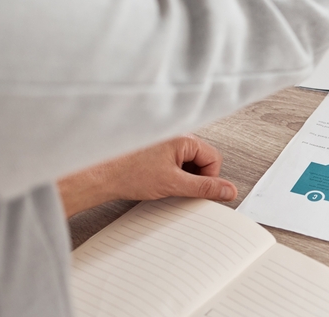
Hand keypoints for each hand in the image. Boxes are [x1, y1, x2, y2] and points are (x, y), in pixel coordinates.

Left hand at [57, 135, 237, 216]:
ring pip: (188, 163)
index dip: (209, 179)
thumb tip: (228, 191)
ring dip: (183, 177)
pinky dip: (172, 175)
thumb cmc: (130, 174)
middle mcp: (176, 137)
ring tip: (165, 185)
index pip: (214, 159)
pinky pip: (175, 163)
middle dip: (195, 178)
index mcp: (184, 139)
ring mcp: (165, 143)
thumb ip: (205, 188)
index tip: (199, 192)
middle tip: (180, 190)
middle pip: (202, 160)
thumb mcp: (174, 184)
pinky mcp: (156, 151)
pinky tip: (158, 182)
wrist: (101, 176)